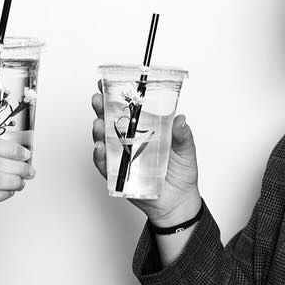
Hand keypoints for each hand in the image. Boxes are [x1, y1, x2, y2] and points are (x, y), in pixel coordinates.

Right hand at [91, 88, 200, 225]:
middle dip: (101, 108)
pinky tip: (101, 149)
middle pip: (111, 120)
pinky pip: (105, 165)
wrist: (177, 202)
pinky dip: (101, 158)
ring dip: (99, 131)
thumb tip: (180, 120)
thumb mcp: (186, 151)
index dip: (117, 95)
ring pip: (104, 140)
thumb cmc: (181, 174)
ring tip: (99, 125)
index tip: (108, 82)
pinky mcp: (118, 174)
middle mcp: (131, 140)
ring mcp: (122, 156)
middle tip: (97, 100)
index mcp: (146, 129)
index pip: (129, 108)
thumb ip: (183, 136)